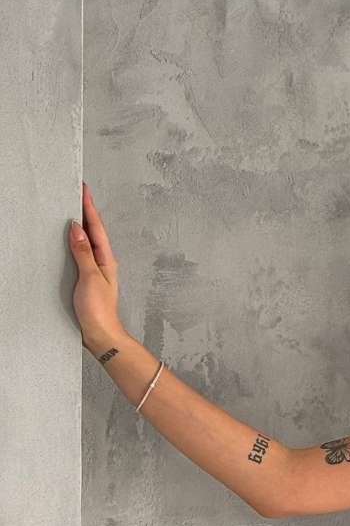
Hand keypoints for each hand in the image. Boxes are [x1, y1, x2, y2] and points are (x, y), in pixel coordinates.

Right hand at [68, 181, 123, 354]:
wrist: (101, 336)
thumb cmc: (99, 312)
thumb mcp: (90, 278)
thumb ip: (83, 253)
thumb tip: (77, 229)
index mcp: (106, 260)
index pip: (96, 228)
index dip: (89, 208)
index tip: (83, 189)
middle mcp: (101, 263)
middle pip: (92, 231)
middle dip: (85, 211)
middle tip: (77, 192)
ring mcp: (93, 271)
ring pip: (85, 242)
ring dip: (80, 226)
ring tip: (71, 209)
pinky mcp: (85, 279)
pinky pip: (78, 255)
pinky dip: (73, 243)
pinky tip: (67, 240)